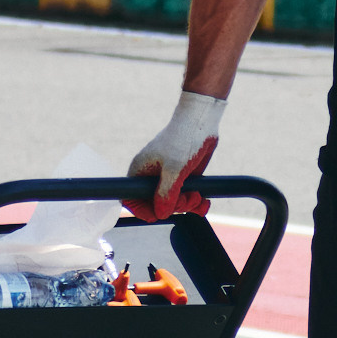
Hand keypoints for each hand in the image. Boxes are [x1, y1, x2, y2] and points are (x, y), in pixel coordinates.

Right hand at [127, 91, 225, 219]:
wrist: (202, 121)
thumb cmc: (183, 138)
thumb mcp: (175, 168)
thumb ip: (166, 193)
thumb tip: (160, 213)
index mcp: (141, 170)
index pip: (131, 198)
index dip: (142, 210)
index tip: (157, 216)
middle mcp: (153, 176)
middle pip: (156, 204)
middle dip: (174, 206)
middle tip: (188, 199)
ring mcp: (169, 177)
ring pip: (174, 202)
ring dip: (187, 204)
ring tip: (198, 197)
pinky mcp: (184, 177)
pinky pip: (186, 196)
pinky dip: (196, 202)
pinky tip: (204, 203)